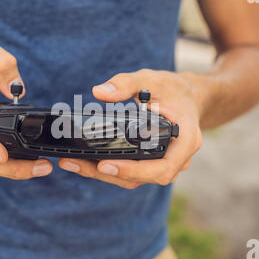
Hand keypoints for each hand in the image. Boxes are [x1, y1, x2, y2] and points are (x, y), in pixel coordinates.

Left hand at [59, 69, 202, 188]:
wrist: (186, 98)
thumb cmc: (173, 90)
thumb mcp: (152, 79)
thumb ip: (126, 83)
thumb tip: (99, 92)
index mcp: (186, 141)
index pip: (162, 167)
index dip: (134, 170)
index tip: (105, 164)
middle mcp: (178, 158)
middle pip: (143, 177)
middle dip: (108, 173)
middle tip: (75, 163)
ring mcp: (165, 164)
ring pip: (134, 179)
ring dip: (103, 174)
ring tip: (71, 163)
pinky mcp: (152, 164)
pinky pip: (131, 172)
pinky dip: (109, 169)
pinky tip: (84, 161)